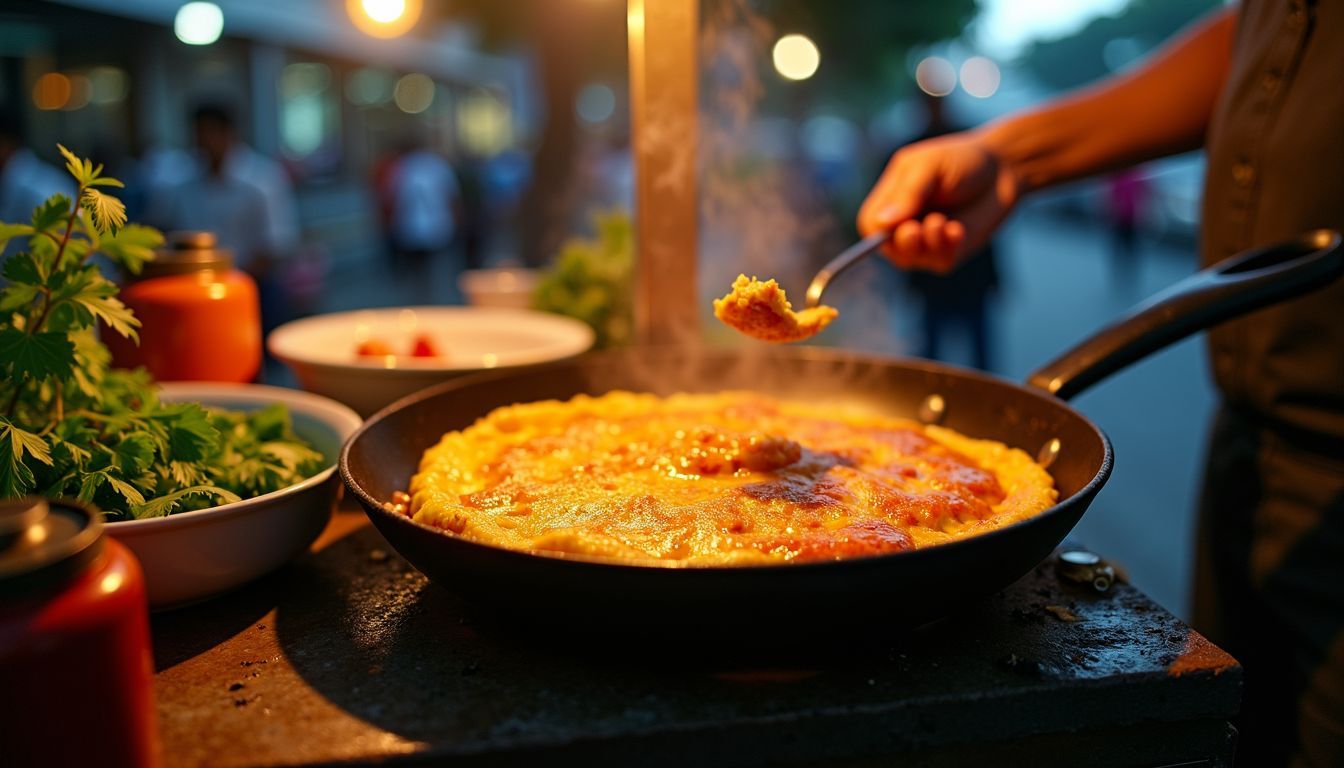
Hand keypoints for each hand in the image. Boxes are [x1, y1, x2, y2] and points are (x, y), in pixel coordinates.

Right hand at [857, 129, 1020, 272]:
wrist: (1003, 168)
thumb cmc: (961, 160)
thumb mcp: (929, 166)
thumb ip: (907, 193)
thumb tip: (881, 223)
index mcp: (891, 200)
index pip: (870, 226)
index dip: (877, 232)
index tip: (895, 224)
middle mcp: (904, 224)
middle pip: (888, 249)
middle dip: (903, 243)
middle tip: (916, 229)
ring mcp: (927, 241)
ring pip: (913, 260)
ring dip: (928, 244)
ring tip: (944, 222)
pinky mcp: (950, 252)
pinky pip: (940, 262)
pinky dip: (947, 248)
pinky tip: (957, 229)